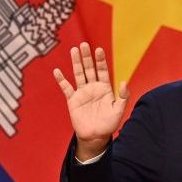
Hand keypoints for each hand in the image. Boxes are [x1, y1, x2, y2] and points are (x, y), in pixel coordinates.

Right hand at [53, 42, 128, 159]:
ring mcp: (82, 93)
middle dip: (87, 57)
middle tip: (84, 44)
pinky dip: (61, 80)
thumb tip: (124, 82)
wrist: (96, 136)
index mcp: (105, 88)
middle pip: (89, 69)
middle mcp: (93, 87)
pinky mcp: (73, 100)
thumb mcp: (119, 110)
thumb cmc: (109, 123)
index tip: (99, 50)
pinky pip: (66, 88)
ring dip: (76, 63)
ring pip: (78, 74)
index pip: (103, 71)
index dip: (101, 61)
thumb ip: (123, 96)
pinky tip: (57, 71)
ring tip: (74, 50)